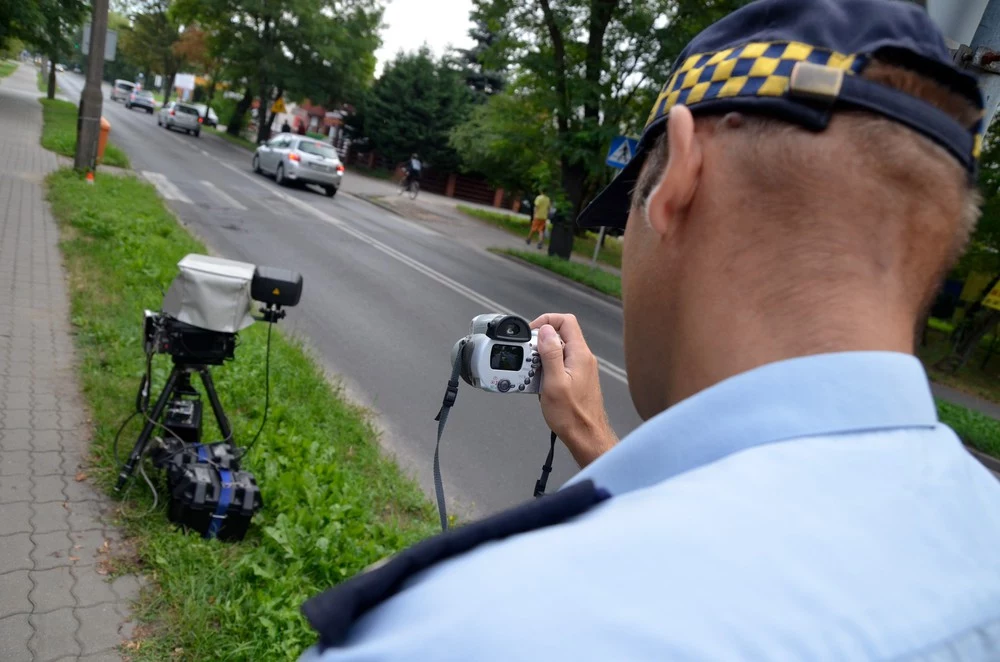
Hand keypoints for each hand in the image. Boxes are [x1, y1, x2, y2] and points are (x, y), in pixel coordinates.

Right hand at [530, 313, 617, 467]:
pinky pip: (560, 366)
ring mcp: (581, 368)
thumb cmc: (572, 415)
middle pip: (560, 336)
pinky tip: (540, 385)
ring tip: (533, 375)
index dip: (546, 321)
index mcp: (579, 354)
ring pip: (558, 351)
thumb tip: (545, 331)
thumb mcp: (554, 382)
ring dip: (542, 359)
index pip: (566, 321)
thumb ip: (550, 353)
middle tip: (529, 359)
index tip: (531, 333)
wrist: (586, 436)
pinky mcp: (577, 379)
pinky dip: (547, 370)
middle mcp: (583, 358)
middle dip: (540, 343)